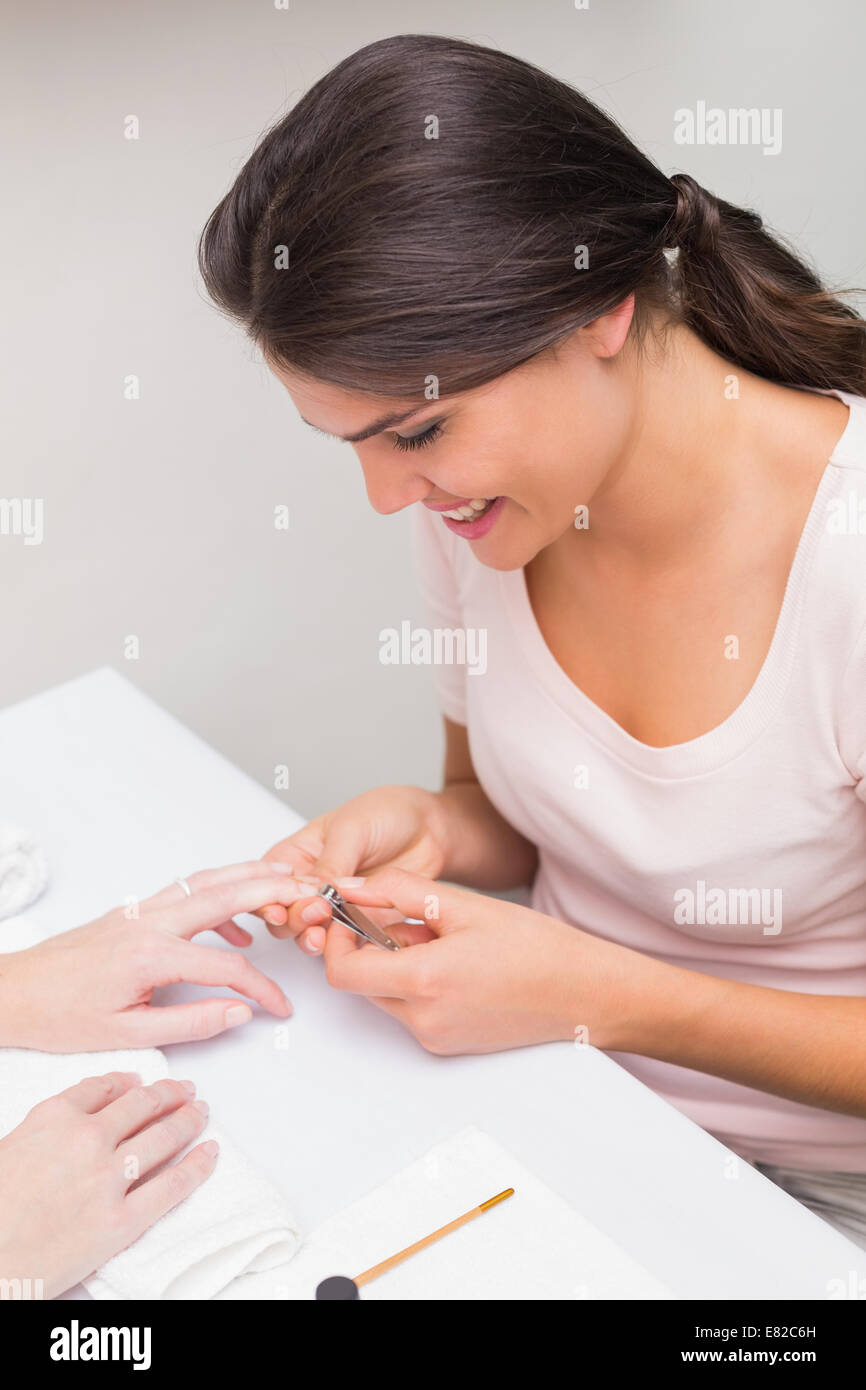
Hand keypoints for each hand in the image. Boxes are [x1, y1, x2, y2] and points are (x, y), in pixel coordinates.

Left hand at [0, 862, 301, 1050]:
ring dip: (247, 876)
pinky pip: (185, 893)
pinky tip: (233, 926)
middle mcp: (149, 922)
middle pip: (225, 894)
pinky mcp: (132, 911)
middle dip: (271, 889)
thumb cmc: (59, 1015)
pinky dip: (217, 896)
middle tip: (308, 890)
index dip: (263, 988)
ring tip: (284, 882)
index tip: (280, 1007)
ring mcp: (140, 911)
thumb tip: (238, 1013)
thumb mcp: (128, 1033)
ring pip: (205, 881)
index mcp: (152, 955)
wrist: (13, 992)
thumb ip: (191, 1023)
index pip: (229, 967)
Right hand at [0, 1071, 215, 1298]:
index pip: (105, 1087)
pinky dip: (198, 1166)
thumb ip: (51, 1123)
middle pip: (143, 1105)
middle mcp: (87, 1139)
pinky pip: (173, 1185)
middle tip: (184, 1090)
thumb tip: (87, 1106)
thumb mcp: (13, 1146)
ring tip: (201, 1112)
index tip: (143, 1082)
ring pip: (164, 1136)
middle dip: (169, 1094)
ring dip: (189, 1119)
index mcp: (55, 1118)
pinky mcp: (123, 1221)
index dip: (130, 1082)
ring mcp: (108, 1179)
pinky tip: (210, 1153)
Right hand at [257, 786, 449, 952]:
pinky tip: (345, 943)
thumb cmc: (386, 813)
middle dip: (293, 919)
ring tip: (323, 935)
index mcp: (296, 856)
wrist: (429, 829)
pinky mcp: (358, 923)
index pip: (267, 882)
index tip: (281, 906)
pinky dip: (340, 947)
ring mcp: (332, 907)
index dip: (267, 897)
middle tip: (315, 913)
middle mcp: (308, 885)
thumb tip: (314, 889)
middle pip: (282, 914)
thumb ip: (332, 862)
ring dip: (311, 937)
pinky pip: (341, 943)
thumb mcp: (352, 828)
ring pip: (307, 933)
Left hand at [319, 867, 659, 1054]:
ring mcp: (436, 1037)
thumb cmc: (536, 947)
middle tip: (410, 920)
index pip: (342, 970)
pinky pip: (413, 1010)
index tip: (354, 914)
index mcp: (424, 981)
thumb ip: (397, 890)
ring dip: (398, 964)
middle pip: (362, 983)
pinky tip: (458, 964)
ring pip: (387, 995)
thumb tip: (351, 886)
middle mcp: (424, 1019)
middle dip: (372, 948)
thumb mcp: (462, 903)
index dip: (338, 938)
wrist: (585, 992)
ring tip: (445, 941)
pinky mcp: (448, 1044)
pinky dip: (420, 983)